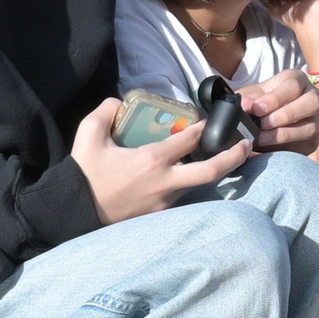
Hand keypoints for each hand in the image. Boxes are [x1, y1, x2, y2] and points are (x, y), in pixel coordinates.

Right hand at [72, 97, 251, 223]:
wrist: (71, 212)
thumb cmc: (83, 173)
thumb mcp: (88, 134)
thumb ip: (105, 111)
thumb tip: (118, 100)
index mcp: (152, 160)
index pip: (190, 139)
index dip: (205, 127)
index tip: (214, 119)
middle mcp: (166, 183)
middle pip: (212, 171)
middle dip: (233, 157)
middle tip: (247, 146)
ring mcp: (165, 203)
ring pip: (197, 185)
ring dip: (209, 171)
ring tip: (221, 158)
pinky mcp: (159, 216)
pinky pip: (182, 198)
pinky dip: (190, 186)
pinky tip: (190, 176)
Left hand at [239, 68, 318, 152]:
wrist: (260, 122)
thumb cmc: (259, 103)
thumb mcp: (251, 97)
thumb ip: (248, 100)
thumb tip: (246, 105)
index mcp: (297, 80)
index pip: (293, 86)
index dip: (275, 99)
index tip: (257, 110)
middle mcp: (313, 97)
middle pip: (312, 102)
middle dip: (286, 115)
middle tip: (264, 123)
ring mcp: (317, 119)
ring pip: (311, 126)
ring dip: (285, 134)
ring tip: (263, 138)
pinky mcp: (313, 140)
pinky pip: (307, 144)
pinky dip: (287, 147)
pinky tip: (270, 147)